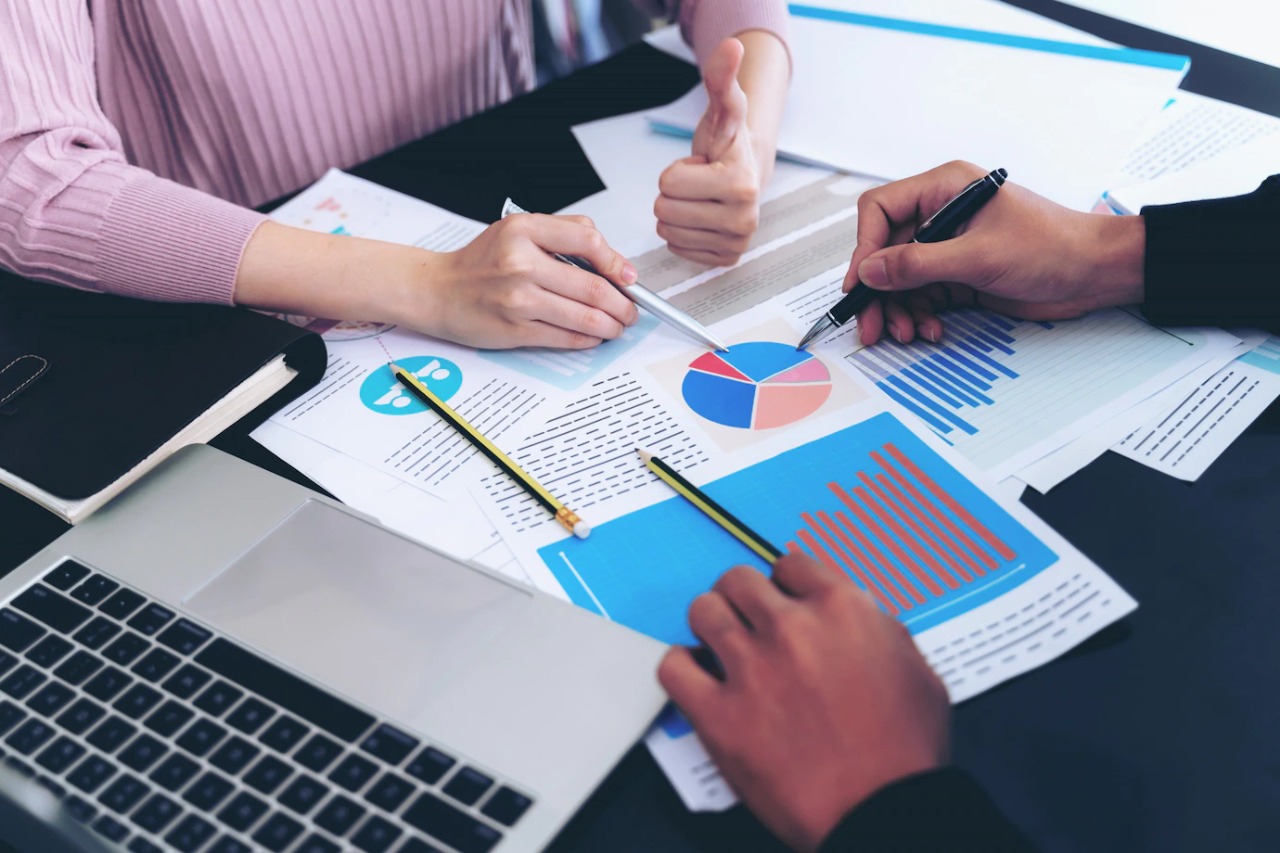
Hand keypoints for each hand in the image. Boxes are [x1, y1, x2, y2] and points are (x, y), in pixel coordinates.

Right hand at [419, 213, 638, 348]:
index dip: (617, 263)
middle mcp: (521, 262)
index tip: (628, 277)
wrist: (438, 290)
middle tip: (631, 310)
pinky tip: (593, 336)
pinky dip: (588, 339)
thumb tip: (612, 260)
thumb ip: (564, 233)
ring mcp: (518, 298)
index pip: (588, 241)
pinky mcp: (515, 329)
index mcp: (525, 229)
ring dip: (611, 326)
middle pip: (594, 287)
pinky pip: (565, 337)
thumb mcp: (518, 229)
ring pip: (585, 317)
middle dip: (623, 304)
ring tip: (618, 326)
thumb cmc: (481, 262)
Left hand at [655, 37, 765, 265]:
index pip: (668, 185)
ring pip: (668, 232)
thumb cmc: (727, 144)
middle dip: (675, 193)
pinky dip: (683, 233)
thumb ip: (721, 78)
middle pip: (665, 211)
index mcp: (741, 184)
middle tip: (698, 183)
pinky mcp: (727, 258)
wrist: (746, 170)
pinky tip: (702, 217)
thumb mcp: (722, 108)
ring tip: (701, 199)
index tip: (699, 165)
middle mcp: (744, 218)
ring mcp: (737, 242)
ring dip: (678, 213)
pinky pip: (677, 249)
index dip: (675, 170)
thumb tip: (730, 48)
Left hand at [658, 553, 949, 851]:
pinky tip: (696, 677)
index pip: (789, 564)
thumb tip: (852, 615)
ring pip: (703, 611)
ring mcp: (751, 669)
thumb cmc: (906, 755)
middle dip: (742, 599)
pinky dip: (681, 667)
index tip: (782, 602)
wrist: (885, 814)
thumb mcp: (917, 671)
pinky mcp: (718, 714)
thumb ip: (878, 630)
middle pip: (738, 580)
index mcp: (842, 610)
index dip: (784, 584)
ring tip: (719, 646)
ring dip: (710, 624)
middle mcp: (792, 628)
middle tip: (746, 623)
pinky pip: (674, 666)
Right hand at [846, 161, 1146, 345]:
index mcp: (944, 189)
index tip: (862, 283)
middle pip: (885, 251)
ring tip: (907, 333)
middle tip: (870, 324)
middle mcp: (940, 214)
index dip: (865, 247)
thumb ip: (919, 265)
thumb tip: (871, 271)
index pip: (880, 210)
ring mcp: (947, 247)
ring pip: (899, 280)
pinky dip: (919, 316)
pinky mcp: (957, 275)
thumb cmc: (1053, 246)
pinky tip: (930, 330)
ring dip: (898, 310)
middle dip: (877, 291)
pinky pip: (921, 297)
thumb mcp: (979, 256)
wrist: (1094, 274)